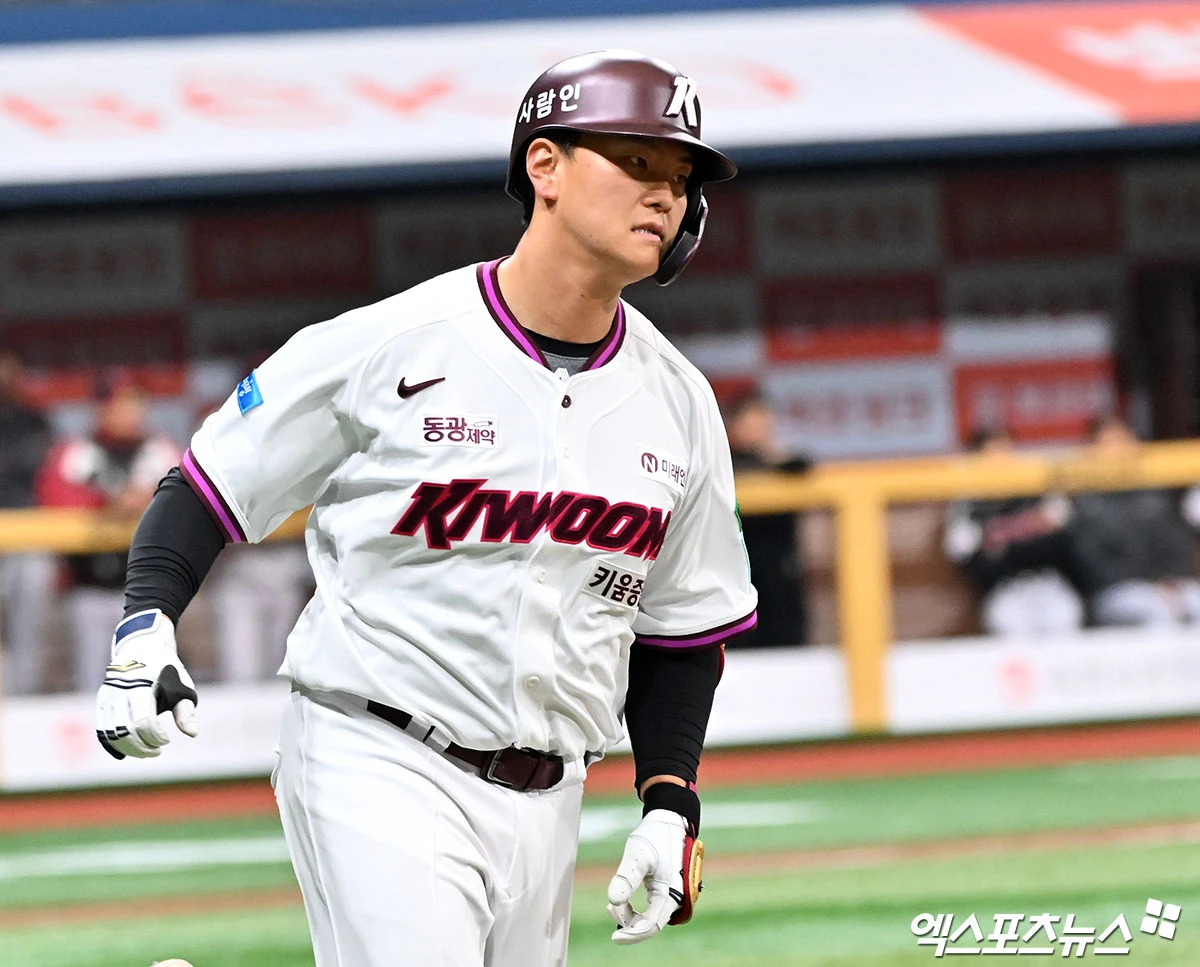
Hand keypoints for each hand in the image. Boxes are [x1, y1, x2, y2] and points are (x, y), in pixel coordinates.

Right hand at [96, 609, 197, 758]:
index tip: (167, 739)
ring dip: (128, 749)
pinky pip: (101, 729)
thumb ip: (186, 710)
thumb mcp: (181, 683)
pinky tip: (127, 752)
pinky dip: (112, 744)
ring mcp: (107, 697)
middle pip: (125, 732)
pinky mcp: (101, 701)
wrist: (141, 644)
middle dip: (142, 747)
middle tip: (157, 751)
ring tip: (146, 751)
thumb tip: (192, 734)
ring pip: (110, 734)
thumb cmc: (165, 667)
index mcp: (141, 686)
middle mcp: (119, 692)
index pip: (144, 722)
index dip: (155, 737)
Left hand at [607, 809, 686, 943]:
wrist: (669, 819)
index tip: (614, 937)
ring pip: (651, 918)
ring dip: (631, 916)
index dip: (633, 933)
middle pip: (651, 925)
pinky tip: (622, 902)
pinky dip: (636, 909)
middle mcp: (676, 898)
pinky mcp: (667, 891)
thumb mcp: (637, 854)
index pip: (651, 925)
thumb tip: (612, 901)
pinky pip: (652, 909)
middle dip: (629, 925)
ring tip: (612, 905)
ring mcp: (673, 895)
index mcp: (672, 893)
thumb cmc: (655, 835)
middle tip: (609, 911)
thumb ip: (626, 877)